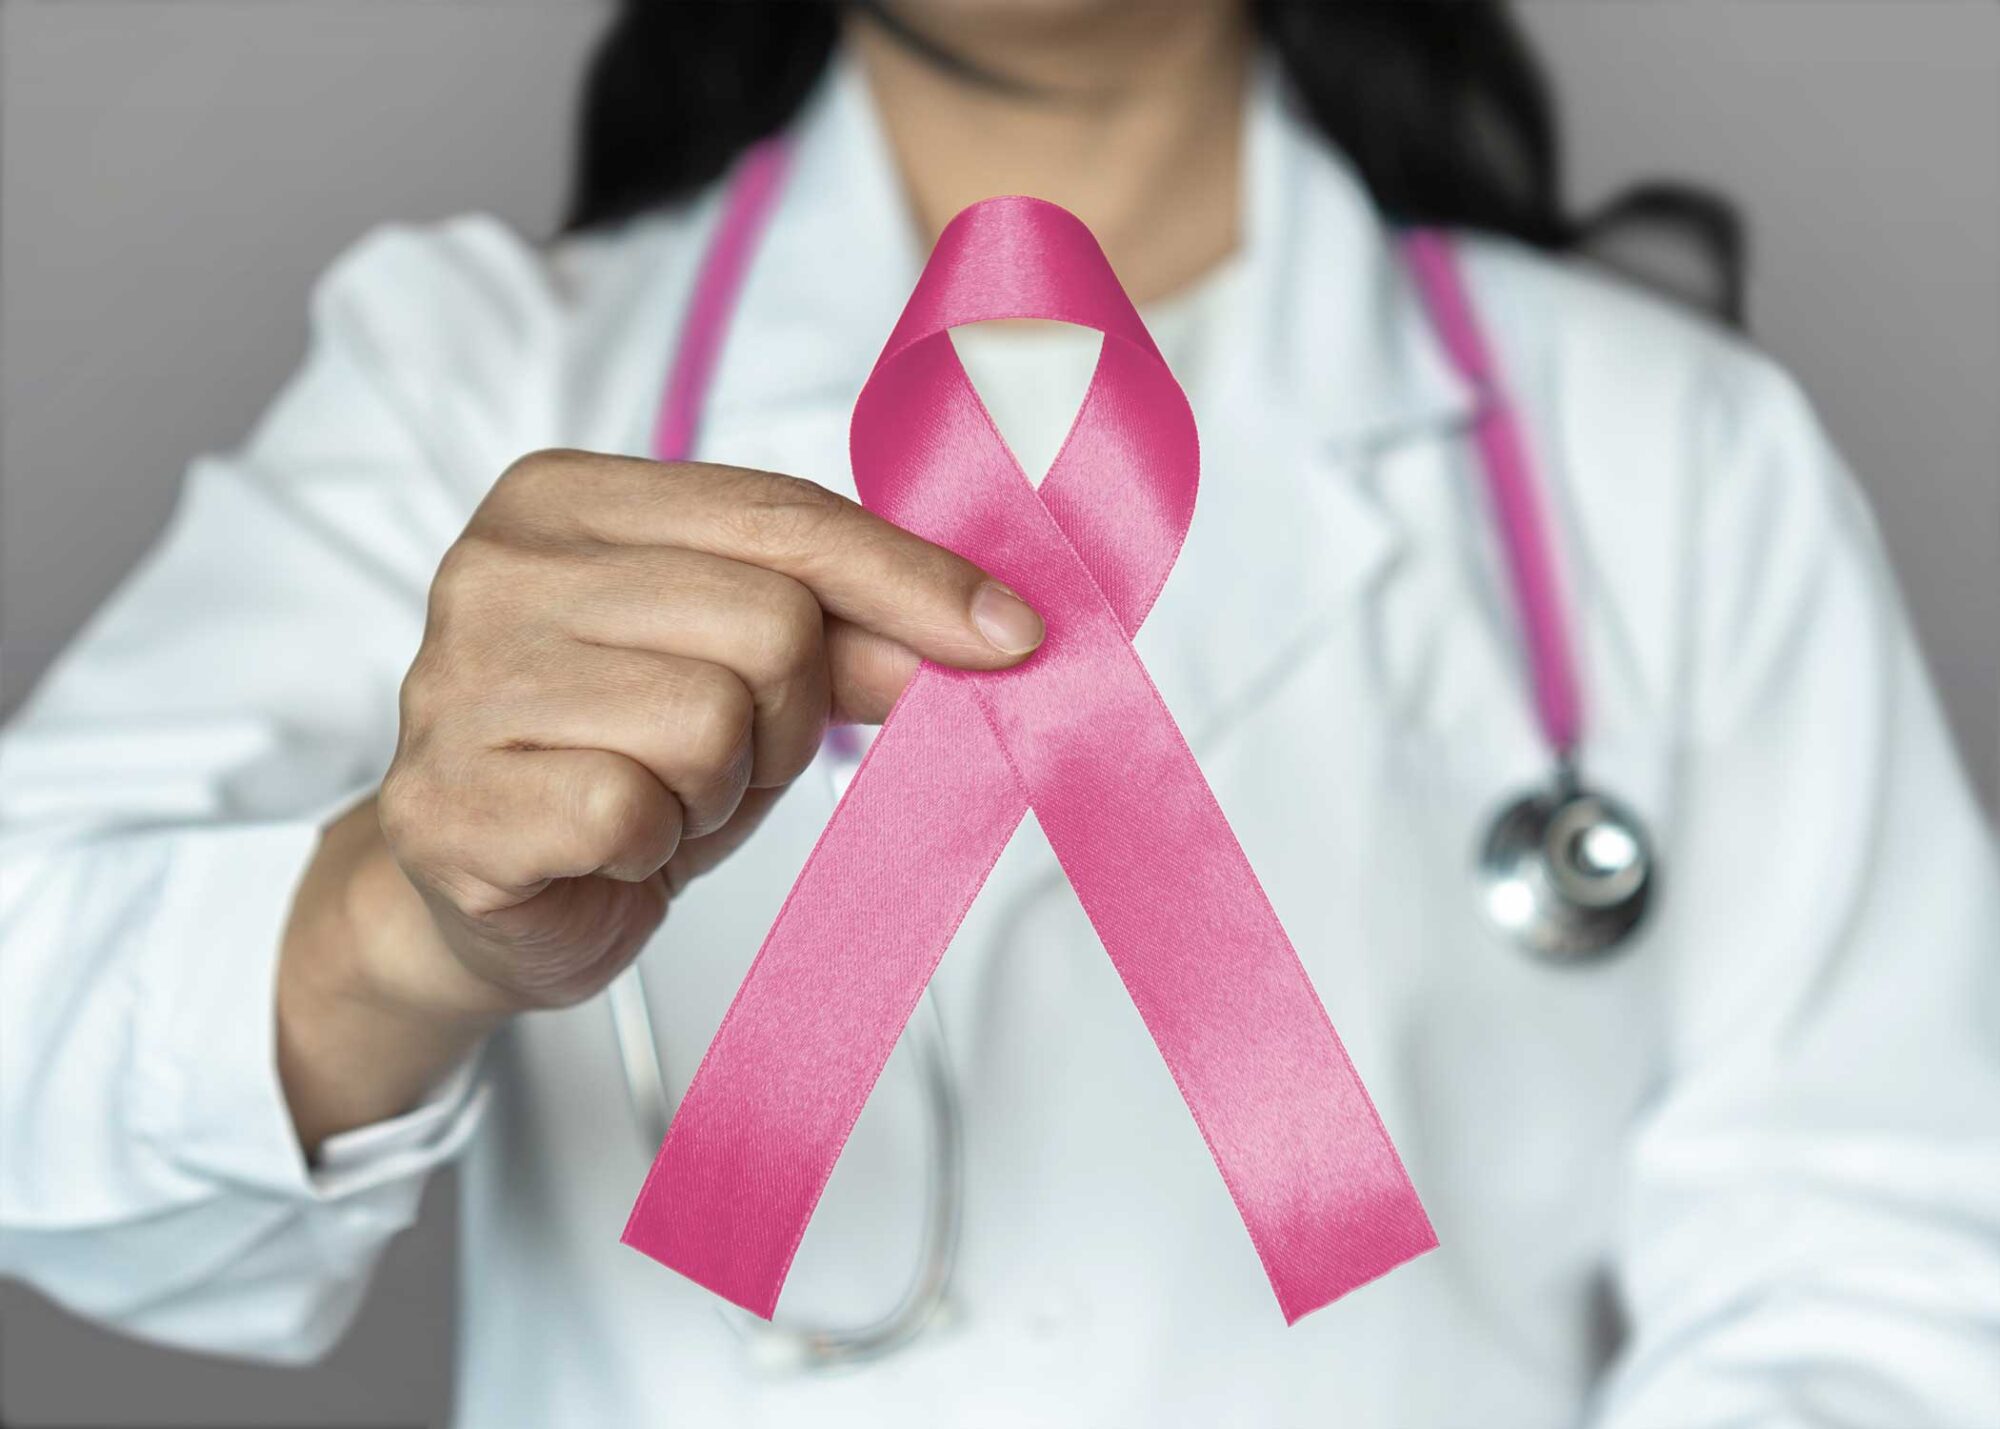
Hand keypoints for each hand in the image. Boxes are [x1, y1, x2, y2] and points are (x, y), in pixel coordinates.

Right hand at [372, 449, 1041, 1016]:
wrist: (485, 895)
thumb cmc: (621, 759)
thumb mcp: (745, 676)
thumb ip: (848, 633)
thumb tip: (985, 631)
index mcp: (562, 498)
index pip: (782, 515)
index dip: (911, 581)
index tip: (1011, 634)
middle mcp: (496, 569)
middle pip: (767, 622)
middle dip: (788, 716)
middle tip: (726, 756)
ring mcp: (457, 683)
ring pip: (709, 721)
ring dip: (719, 786)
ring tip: (658, 795)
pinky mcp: (447, 802)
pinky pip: (632, 810)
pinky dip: (653, 844)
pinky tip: (609, 843)